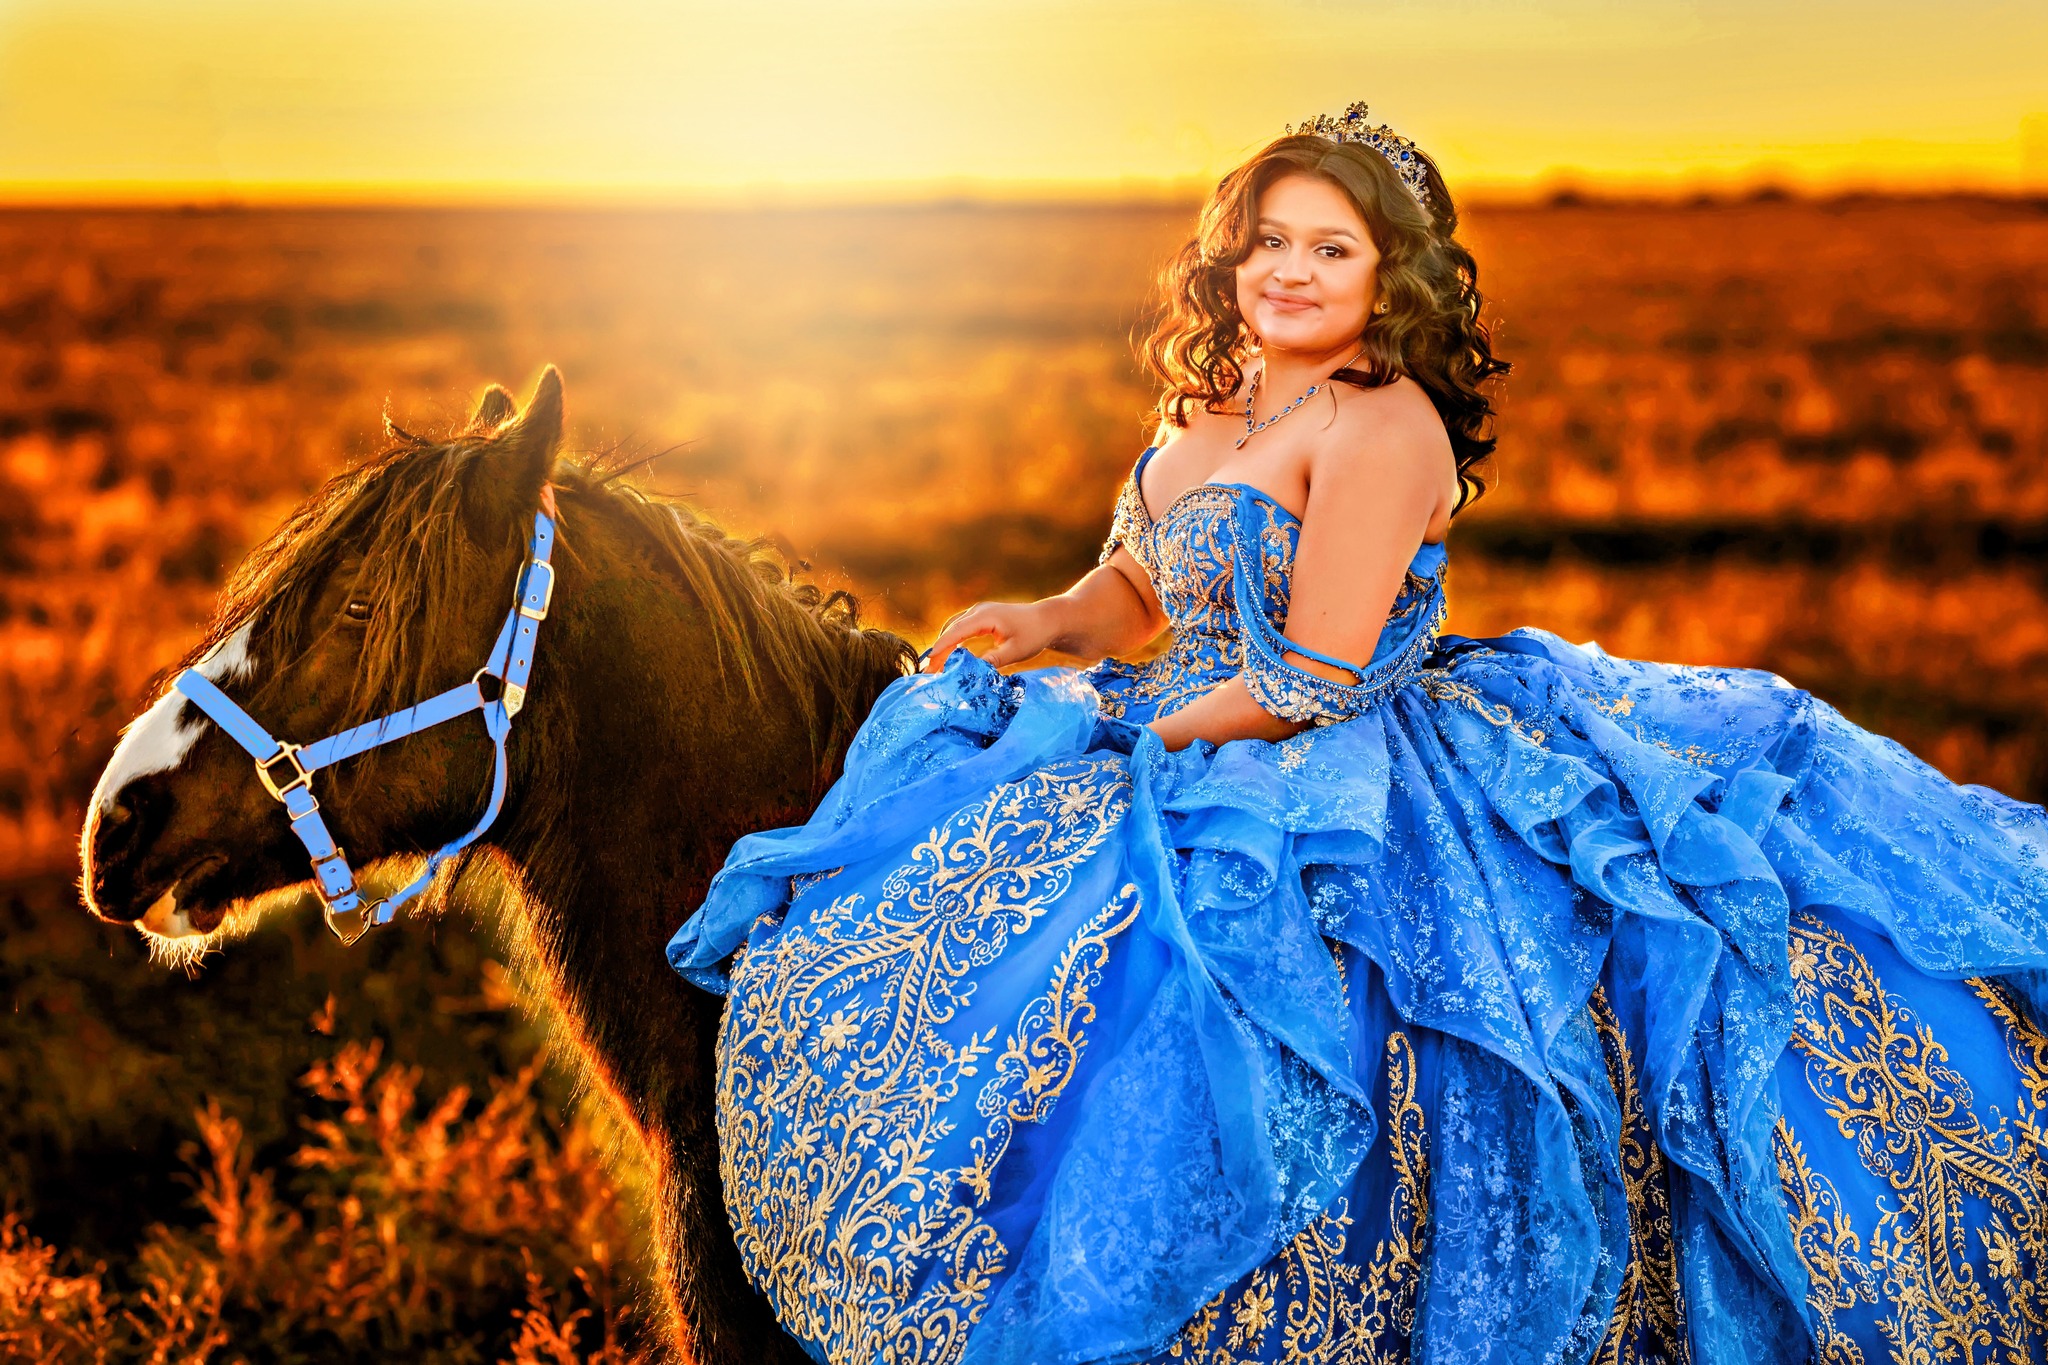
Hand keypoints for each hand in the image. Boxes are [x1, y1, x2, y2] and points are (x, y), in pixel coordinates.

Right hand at [922, 599, 1060, 673]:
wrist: (1047, 619)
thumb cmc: (1034, 634)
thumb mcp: (1016, 651)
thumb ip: (995, 660)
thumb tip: (974, 671)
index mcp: (986, 616)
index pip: (957, 632)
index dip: (941, 647)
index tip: (929, 661)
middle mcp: (979, 611)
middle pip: (951, 630)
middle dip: (939, 651)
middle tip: (929, 672)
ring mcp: (979, 612)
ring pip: (953, 628)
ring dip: (944, 646)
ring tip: (935, 667)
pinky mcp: (982, 616)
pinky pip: (961, 628)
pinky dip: (952, 641)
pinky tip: (948, 656)